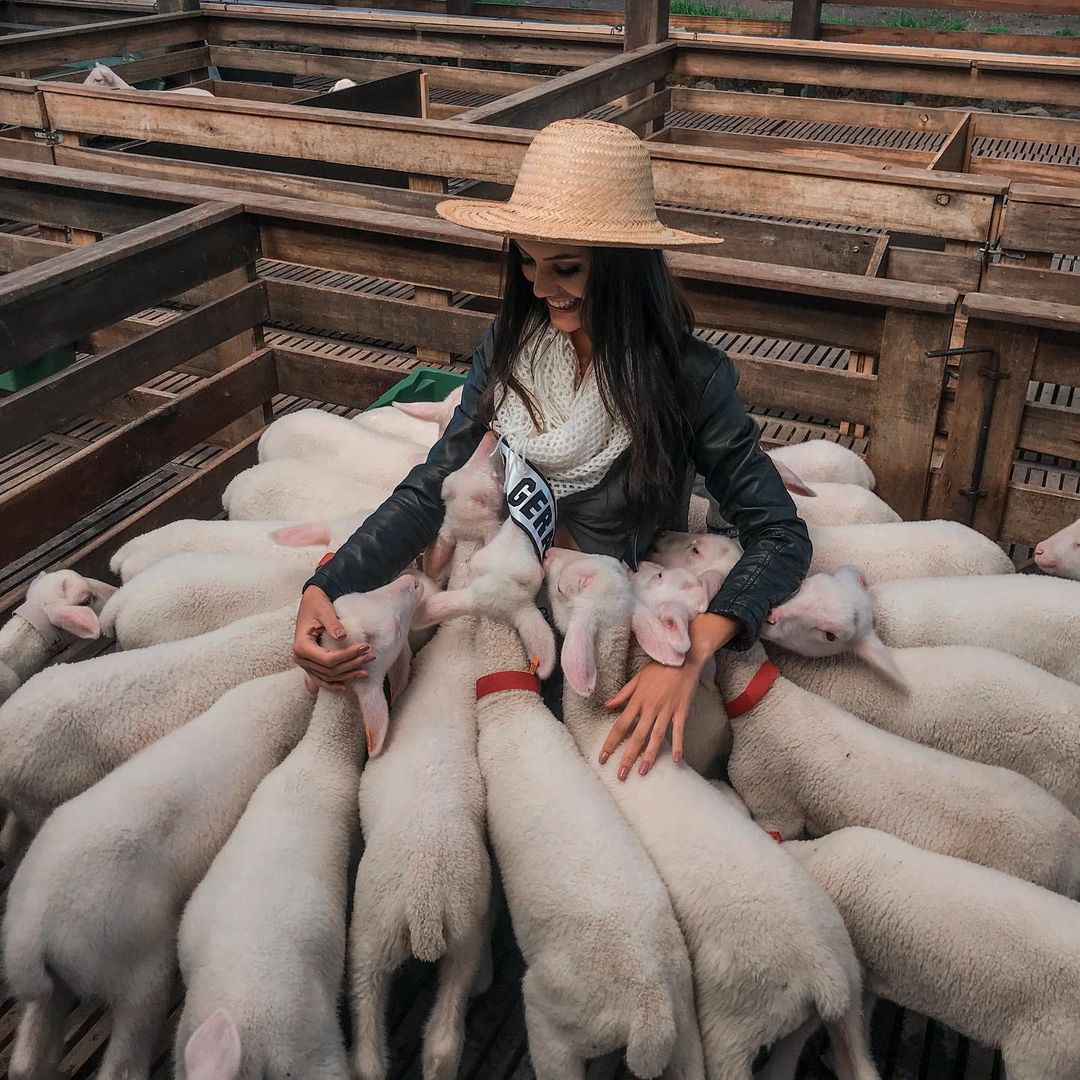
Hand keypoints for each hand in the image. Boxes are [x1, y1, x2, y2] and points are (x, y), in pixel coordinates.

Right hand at [293, 585, 372, 694]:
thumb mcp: (324, 610)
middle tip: (370, 656)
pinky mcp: (310, 665)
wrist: (311, 603)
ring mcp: (305, 663)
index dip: (347, 656)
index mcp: (301, 646)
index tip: (364, 647)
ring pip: (327, 677)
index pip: (327, 659)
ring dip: (347, 676)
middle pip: (329, 670)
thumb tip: (342, 636)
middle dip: (352, 665)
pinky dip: (333, 684)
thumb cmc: (317, 604)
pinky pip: (321, 679)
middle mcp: (300, 658)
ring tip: (365, 672)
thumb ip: (332, 623)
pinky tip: (345, 686)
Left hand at [600, 659, 702, 779]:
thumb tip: (606, 705)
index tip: (603, 758)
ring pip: (656, 737)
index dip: (610, 743)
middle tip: (621, 775)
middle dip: (627, 757)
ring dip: (649, 756)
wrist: (683, 658)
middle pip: (636, 736)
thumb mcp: (637, 679)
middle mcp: (650, 708)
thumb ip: (622, 694)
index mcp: (637, 700)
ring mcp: (667, 710)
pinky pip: (678, 731)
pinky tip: (675, 760)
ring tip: (643, 772)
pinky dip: (678, 745)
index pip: (620, 726)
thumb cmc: (659, 668)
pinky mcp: (681, 711)